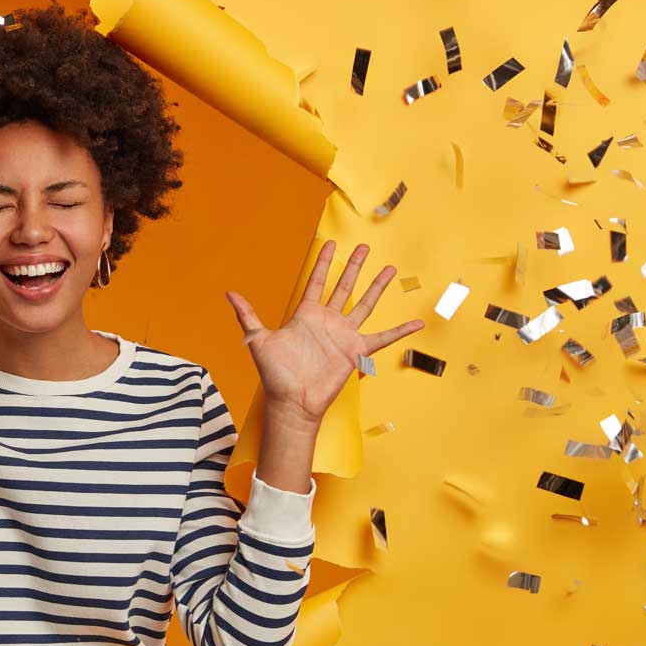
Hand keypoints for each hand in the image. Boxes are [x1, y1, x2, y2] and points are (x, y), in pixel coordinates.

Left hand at [224, 240, 424, 423]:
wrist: (291, 401)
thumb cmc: (275, 373)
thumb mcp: (258, 339)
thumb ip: (247, 315)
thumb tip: (229, 293)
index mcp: (306, 314)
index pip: (316, 282)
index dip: (323, 263)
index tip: (330, 244)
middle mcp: (327, 321)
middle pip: (344, 286)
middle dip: (354, 267)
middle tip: (364, 247)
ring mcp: (343, 335)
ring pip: (365, 304)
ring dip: (377, 286)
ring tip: (389, 268)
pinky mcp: (356, 351)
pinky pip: (383, 338)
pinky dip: (400, 331)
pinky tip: (416, 323)